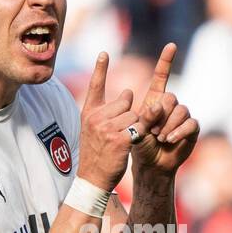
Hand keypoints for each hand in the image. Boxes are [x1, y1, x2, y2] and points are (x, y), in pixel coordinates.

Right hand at [77, 52, 146, 191]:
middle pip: (125, 101)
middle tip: (121, 131)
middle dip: (130, 113)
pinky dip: (142, 132)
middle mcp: (96, 118)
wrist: (92, 179)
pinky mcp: (121, 139)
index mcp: (88, 113)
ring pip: (135, 114)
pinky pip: (140, 127)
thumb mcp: (93, 130)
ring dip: (136, 125)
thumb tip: (128, 92)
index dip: (100, 69)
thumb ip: (108, 111)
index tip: (104, 53)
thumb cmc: (96, 154)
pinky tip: (133, 142)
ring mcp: (107, 128)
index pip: (95, 86)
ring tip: (124, 140)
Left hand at [131, 43, 198, 174]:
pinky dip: (179, 131)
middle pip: (170, 97)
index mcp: (155, 99)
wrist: (151, 164)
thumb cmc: (140, 145)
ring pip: (181, 110)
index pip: (162, 76)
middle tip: (151, 131)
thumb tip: (157, 105)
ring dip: (168, 125)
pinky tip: (170, 139)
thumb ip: (145, 116)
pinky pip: (190, 123)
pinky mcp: (192, 128)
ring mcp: (182, 116)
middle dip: (160, 115)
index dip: (166, 61)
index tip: (171, 45)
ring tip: (159, 138)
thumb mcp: (137, 129)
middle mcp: (171, 105)